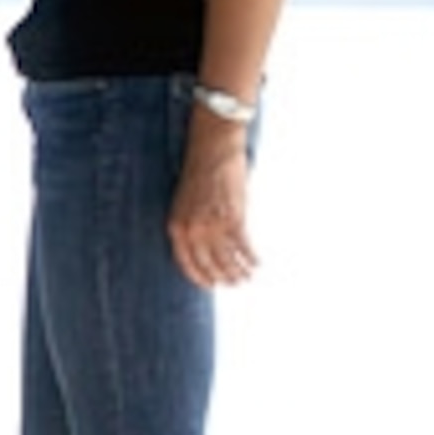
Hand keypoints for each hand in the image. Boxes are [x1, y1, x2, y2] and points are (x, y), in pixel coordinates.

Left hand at [168, 136, 257, 288]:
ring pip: (228, 260)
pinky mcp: (233, 218)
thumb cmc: (198, 173)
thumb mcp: (185, 203)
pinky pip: (244, 247)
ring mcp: (213, 226)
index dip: (201, 278)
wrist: (212, 149)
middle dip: (224, 278)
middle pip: (210, 266)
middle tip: (235, 283)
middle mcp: (192, 230)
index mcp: (176, 227)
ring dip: (239, 271)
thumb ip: (190, 225)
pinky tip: (257, 263)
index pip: (187, 264)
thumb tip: (204, 247)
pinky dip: (252, 258)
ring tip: (247, 276)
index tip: (211, 285)